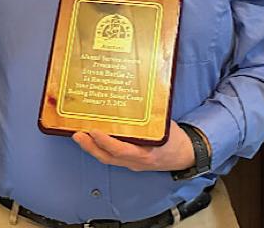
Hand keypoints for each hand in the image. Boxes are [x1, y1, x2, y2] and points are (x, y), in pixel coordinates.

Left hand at [72, 121, 194, 171]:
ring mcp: (133, 163)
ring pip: (108, 158)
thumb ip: (150, 118)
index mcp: (145, 154)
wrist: (186, 155)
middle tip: (77, 134)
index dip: (105, 142)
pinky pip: (113, 157)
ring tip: (80, 136)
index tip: (93, 131)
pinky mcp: (132, 161)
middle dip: (90, 146)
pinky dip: (101, 148)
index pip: (120, 150)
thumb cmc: (176, 140)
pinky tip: (94, 139)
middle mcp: (136, 161)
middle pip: (108, 157)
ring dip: (92, 148)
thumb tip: (136, 100)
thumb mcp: (165, 127)